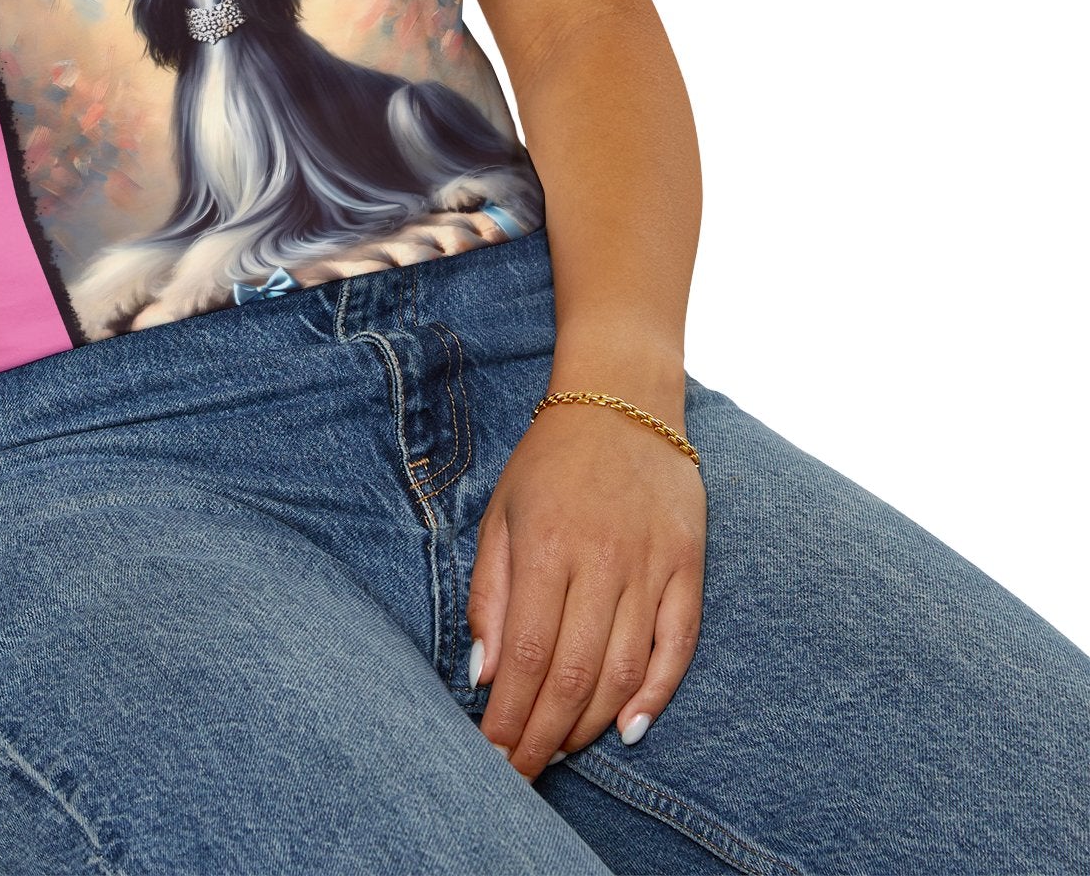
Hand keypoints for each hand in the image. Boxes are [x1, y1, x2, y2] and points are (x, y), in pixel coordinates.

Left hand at [467, 392, 706, 778]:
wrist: (622, 399)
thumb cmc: (550, 461)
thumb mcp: (501, 514)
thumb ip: (490, 594)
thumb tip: (484, 673)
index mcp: (546, 546)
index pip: (526, 655)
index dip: (510, 715)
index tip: (493, 754)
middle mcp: (601, 560)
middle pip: (573, 674)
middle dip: (544, 735)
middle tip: (523, 773)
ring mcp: (651, 564)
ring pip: (624, 670)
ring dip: (590, 724)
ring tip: (561, 751)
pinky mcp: (689, 566)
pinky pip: (678, 645)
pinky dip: (656, 694)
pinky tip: (629, 728)